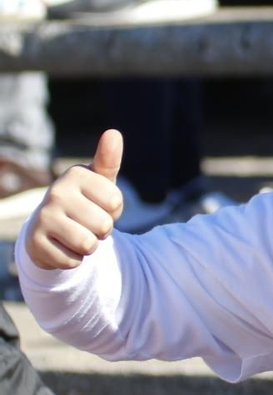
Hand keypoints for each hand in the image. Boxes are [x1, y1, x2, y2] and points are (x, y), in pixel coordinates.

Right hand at [26, 130, 122, 269]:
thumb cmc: (86, 200)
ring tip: (78, 234)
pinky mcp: (35, 243)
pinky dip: (75, 259)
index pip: (115, 202)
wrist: (51, 227)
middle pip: (103, 225)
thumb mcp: (100, 181)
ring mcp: (43, 217)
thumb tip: (113, 133)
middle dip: (102, 230)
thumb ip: (109, 159)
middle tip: (88, 221)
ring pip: (88, 244)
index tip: (100, 204)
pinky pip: (73, 261)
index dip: (114, 209)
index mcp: (75, 175)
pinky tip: (64, 246)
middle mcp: (56, 193)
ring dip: (90, 246)